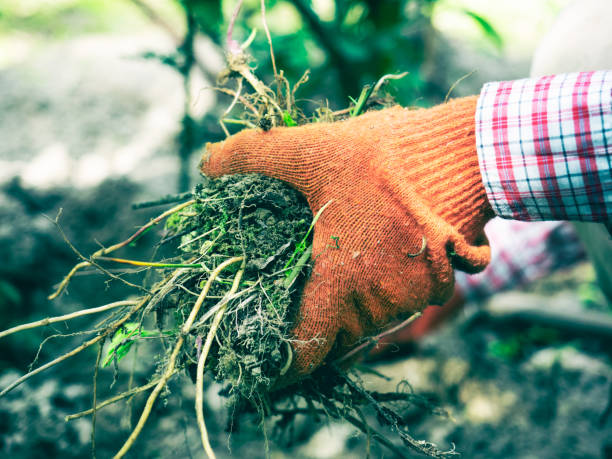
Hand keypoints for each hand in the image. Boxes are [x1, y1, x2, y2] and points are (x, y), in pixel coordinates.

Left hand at [200, 96, 492, 379]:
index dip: (283, 358)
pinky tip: (368, 256)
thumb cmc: (386, 156)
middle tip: (292, 288)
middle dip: (314, 319)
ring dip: (349, 303)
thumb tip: (205, 163)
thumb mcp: (311, 150)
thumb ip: (254, 157)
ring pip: (368, 319)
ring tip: (329, 268)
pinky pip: (397, 302)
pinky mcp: (440, 282)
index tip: (267, 350)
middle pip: (336, 334)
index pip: (307, 350)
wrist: (469, 152)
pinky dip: (379, 291)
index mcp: (344, 284)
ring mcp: (415, 298)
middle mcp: (381, 304)